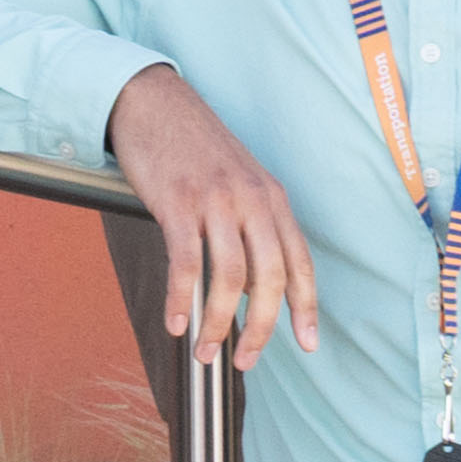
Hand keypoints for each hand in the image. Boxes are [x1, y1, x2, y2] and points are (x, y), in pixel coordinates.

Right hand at [106, 65, 315, 366]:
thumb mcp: (237, 182)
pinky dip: (182, 299)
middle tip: (245, 359)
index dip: (306, 307)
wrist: (152, 102)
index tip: (308, 343)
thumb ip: (250, 229)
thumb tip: (248, 289)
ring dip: (219, 322)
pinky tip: (176, 321)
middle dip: (262, 327)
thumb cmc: (192, 148)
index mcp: (271, 197)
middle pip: (270, 277)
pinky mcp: (178, 203)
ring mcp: (216, 200)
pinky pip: (186, 262)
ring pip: (229, 277)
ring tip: (206, 350)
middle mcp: (251, 199)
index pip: (299, 261)